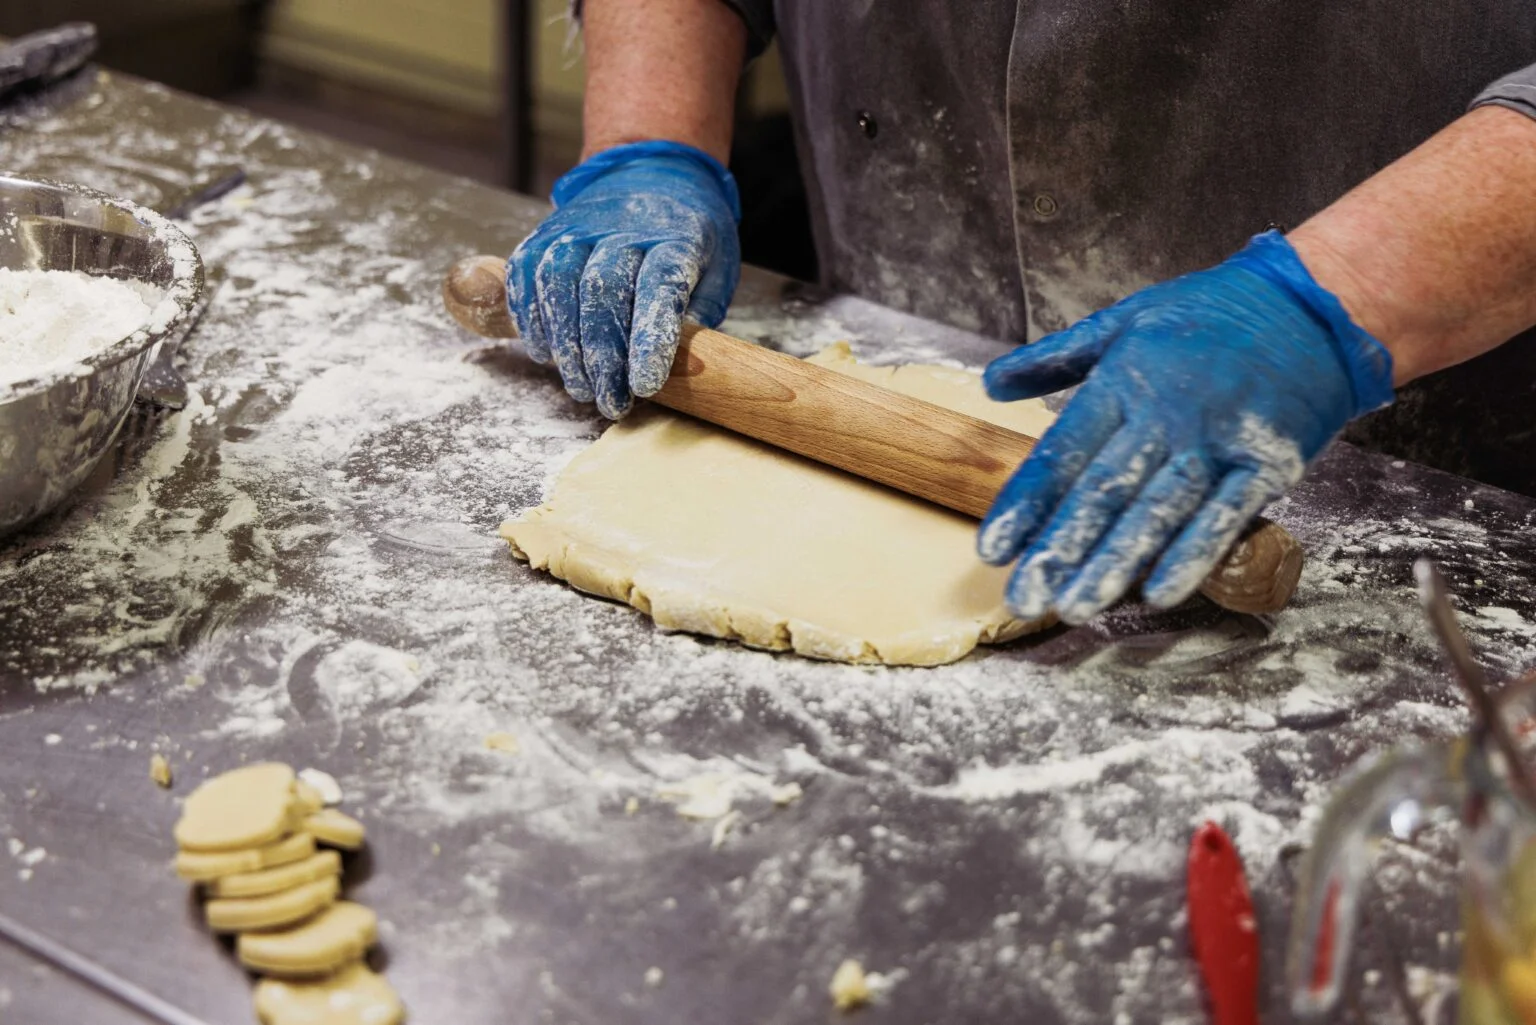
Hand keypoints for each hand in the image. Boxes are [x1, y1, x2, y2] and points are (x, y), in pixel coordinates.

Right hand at [507, 140, 740, 417]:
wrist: (651, 169)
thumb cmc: (691, 234)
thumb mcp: (717, 268)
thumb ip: (700, 313)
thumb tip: (683, 370)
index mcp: (677, 235)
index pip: (660, 286)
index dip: (650, 338)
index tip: (645, 385)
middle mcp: (624, 227)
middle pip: (603, 290)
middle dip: (604, 356)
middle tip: (610, 401)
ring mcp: (580, 226)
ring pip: (559, 281)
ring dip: (565, 343)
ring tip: (580, 386)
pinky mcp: (548, 232)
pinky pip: (527, 272)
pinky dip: (530, 316)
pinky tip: (545, 352)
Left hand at [978, 231, 1394, 623]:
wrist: (1312, 307)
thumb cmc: (1210, 315)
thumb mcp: (1124, 320)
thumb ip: (1055, 358)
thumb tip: (991, 383)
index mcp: (1124, 380)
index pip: (1062, 452)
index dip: (1026, 504)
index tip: (992, 550)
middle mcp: (1167, 414)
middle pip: (1103, 492)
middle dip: (1059, 551)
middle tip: (1023, 600)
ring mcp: (1218, 440)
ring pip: (1156, 512)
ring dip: (1114, 565)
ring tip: (1076, 608)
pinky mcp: (1266, 464)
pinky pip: (1224, 516)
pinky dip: (1192, 556)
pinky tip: (1158, 593)